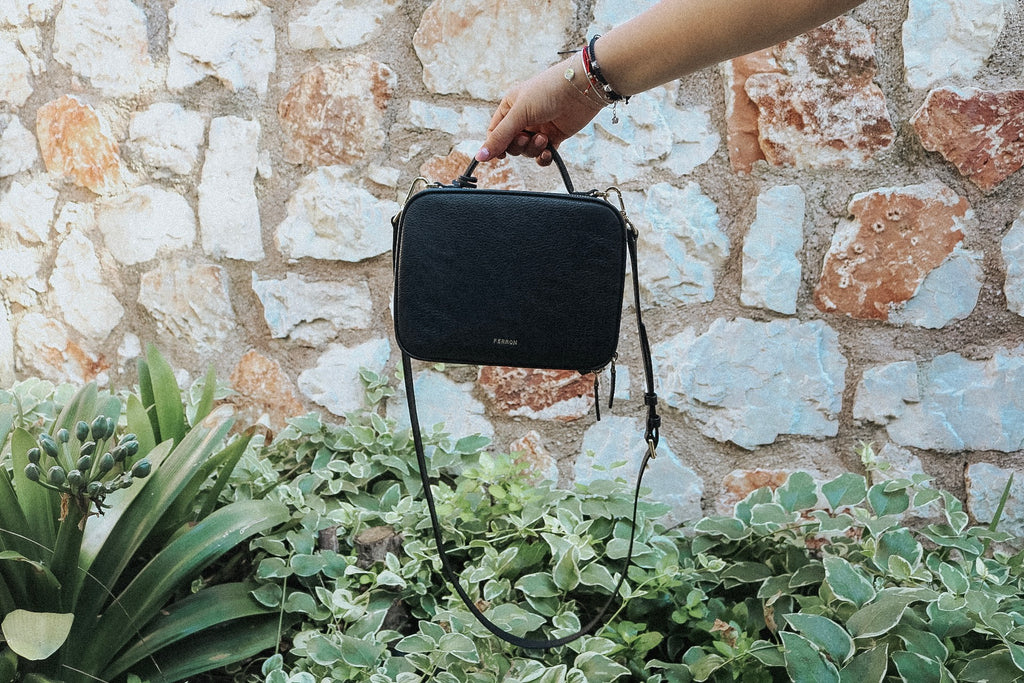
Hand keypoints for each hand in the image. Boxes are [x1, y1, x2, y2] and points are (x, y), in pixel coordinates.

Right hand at [476, 56, 605, 165]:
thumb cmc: (548, 91)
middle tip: (525, 138)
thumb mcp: (519, 113)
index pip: (494, 132)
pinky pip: (542, 155)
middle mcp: (523, 118)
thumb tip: (479, 156)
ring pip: (527, 151)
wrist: (581, 89)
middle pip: (510, 144)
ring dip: (533, 149)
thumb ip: (500, 137)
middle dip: (518, 146)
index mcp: (510, 107)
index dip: (495, 146)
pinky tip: (548, 152)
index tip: (500, 155)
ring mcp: (539, 127)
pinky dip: (543, 157)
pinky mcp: (554, 136)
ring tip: (543, 138)